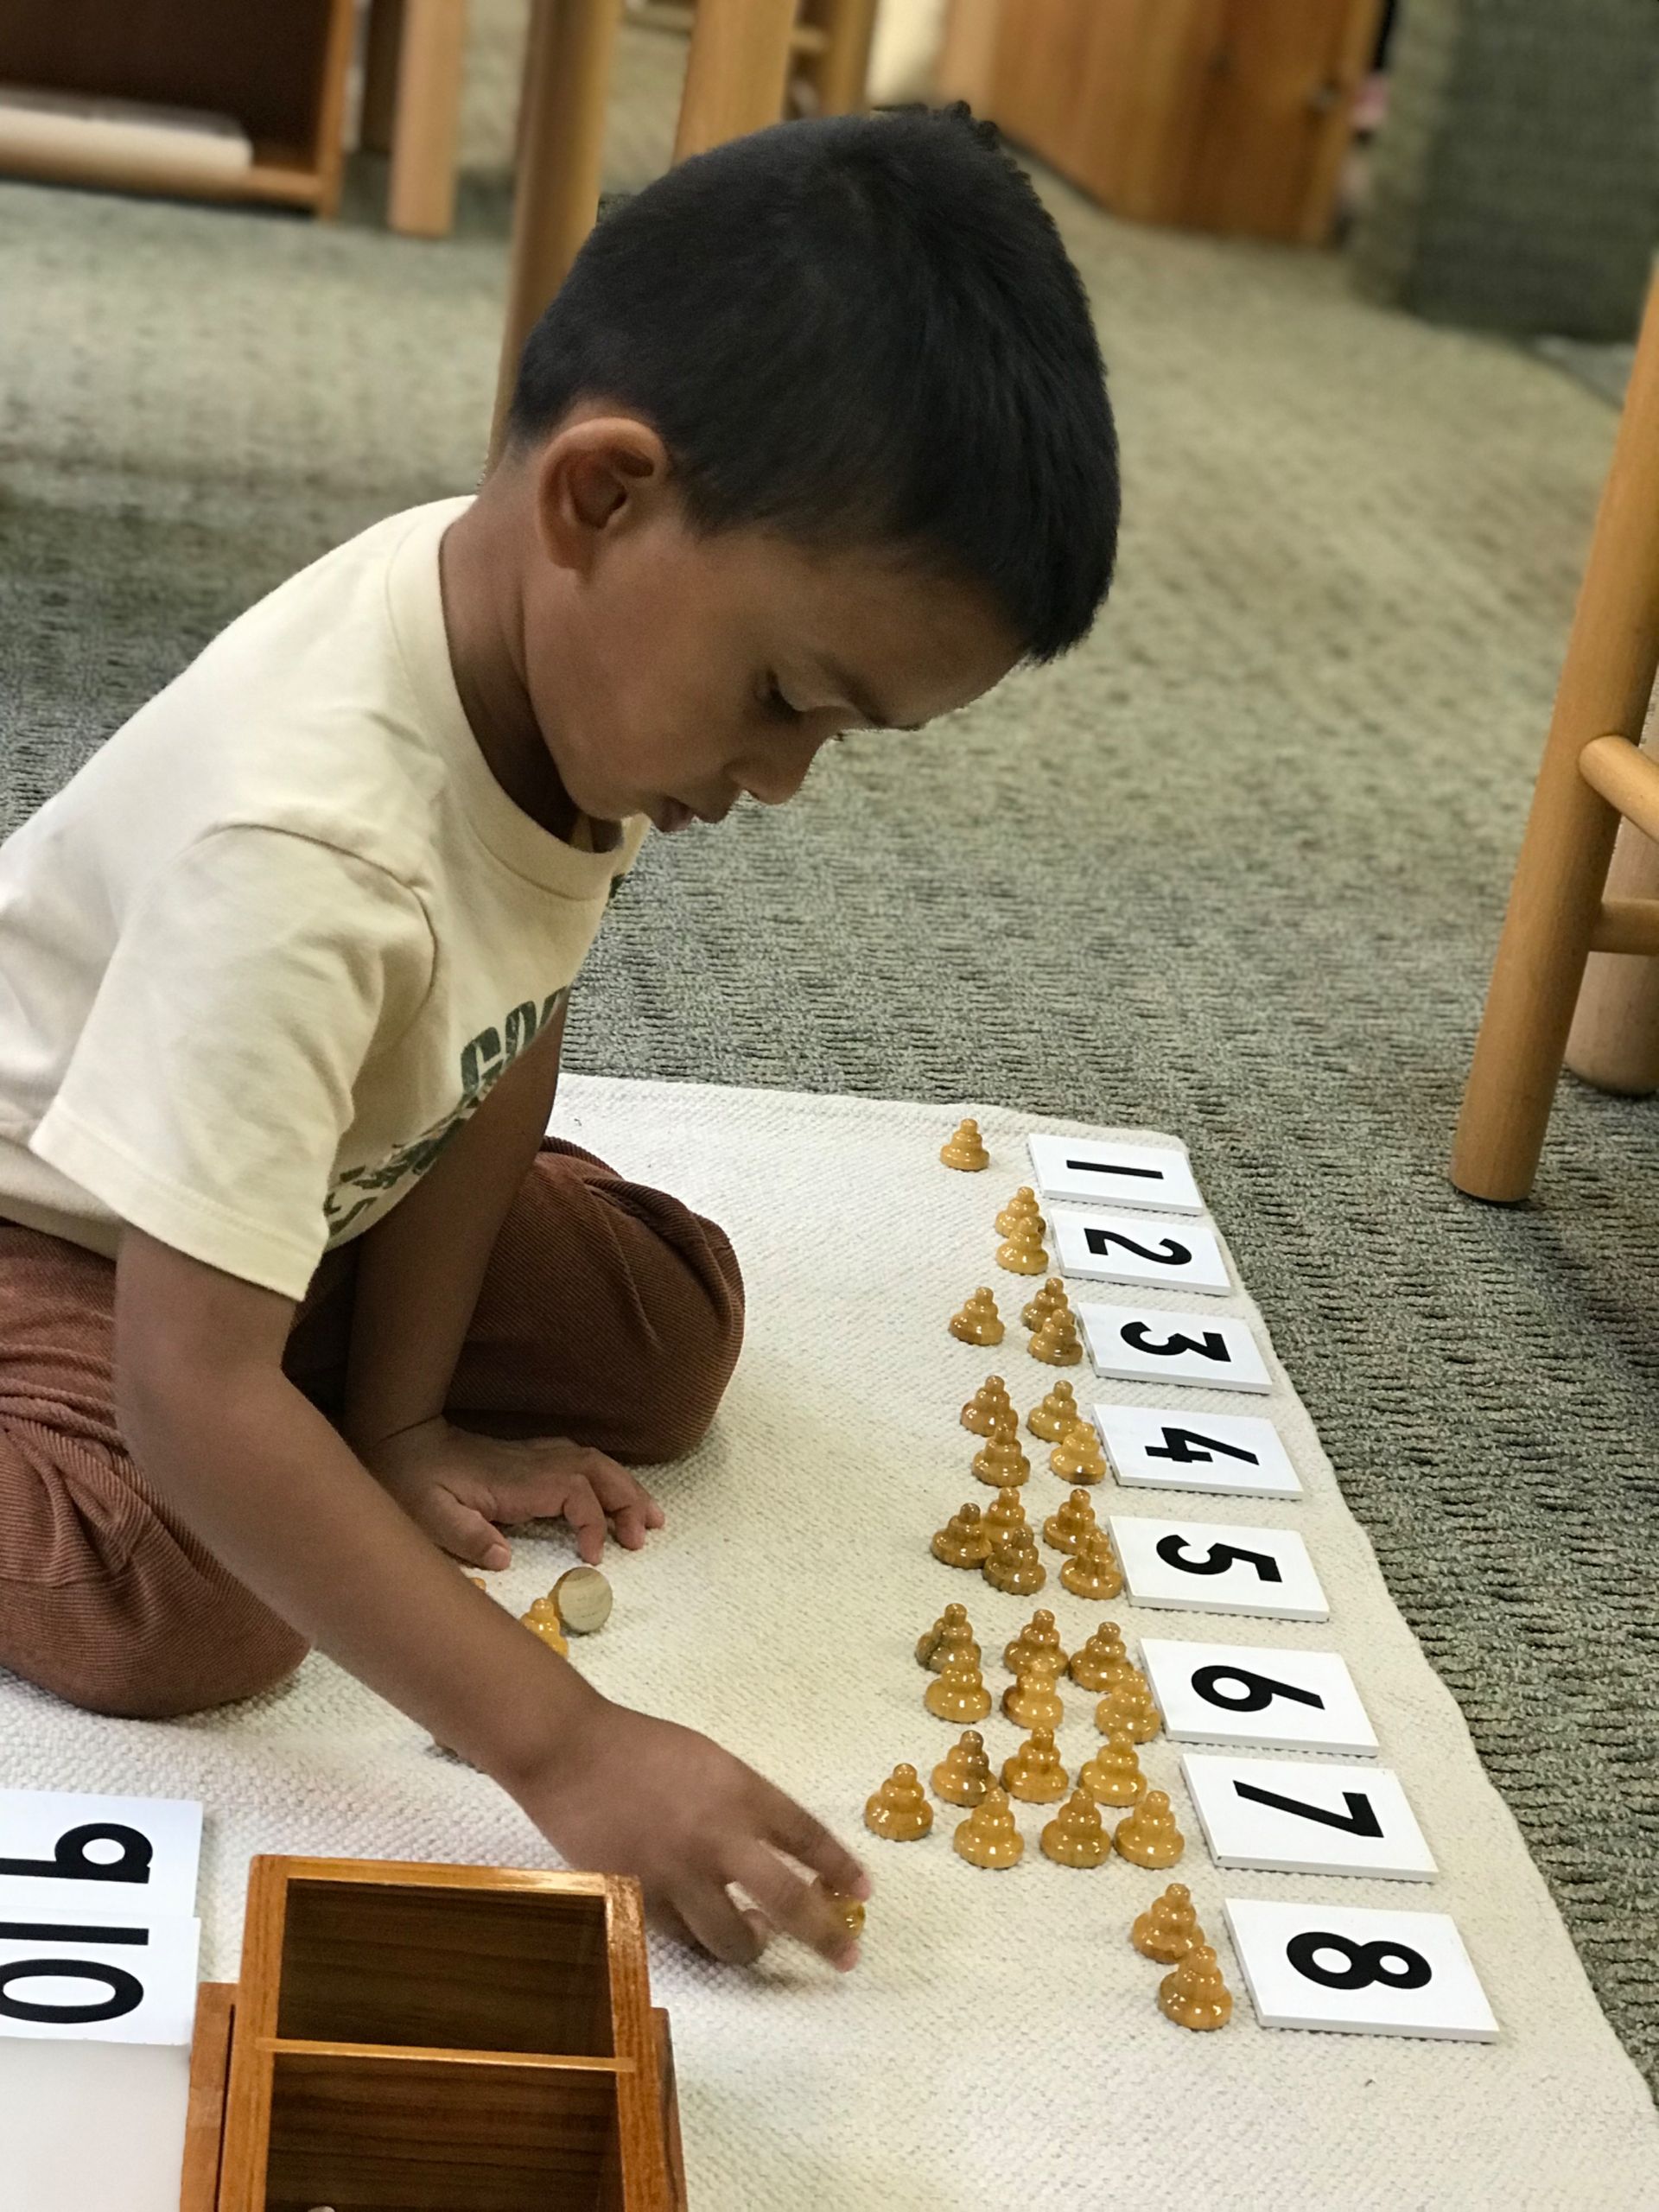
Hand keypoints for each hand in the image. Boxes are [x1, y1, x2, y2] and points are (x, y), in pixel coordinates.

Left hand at [359, 1416, 662, 1569]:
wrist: (400, 1440)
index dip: (593, 1524)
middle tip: (645, 1537)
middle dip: (628, 1501)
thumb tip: (504, 1557)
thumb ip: (466, 1536)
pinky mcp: (528, 1457)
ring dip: (626, 1488)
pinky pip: (581, 1460)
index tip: (594, 1557)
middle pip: (598, 1471)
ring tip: (652, 1518)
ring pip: (595, 1462)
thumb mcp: (428, 1515)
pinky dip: (607, 1477)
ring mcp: (533, 1457)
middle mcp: (533, 1463)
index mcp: (517, 1481)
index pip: (575, 1494)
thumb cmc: (412, 1482)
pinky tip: (616, 1493)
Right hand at [517, 1697, 869, 1970]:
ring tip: (761, 1939)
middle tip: (847, 1955)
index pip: (807, 1837)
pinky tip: (708, 1930)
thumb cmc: (642, 1747)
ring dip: (756, 1947)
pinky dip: (703, 1939)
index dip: (841, 1868)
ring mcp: (679, 1875)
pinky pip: (686, 1938)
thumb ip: (745, 1803)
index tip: (863, 1891)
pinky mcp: (642, 1900)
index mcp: (740, 1792)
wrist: (571, 1753)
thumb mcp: (710, 1761)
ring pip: (734, 1939)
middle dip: (825, 1934)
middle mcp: (717, 1838)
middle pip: (787, 1900)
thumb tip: (776, 1847)